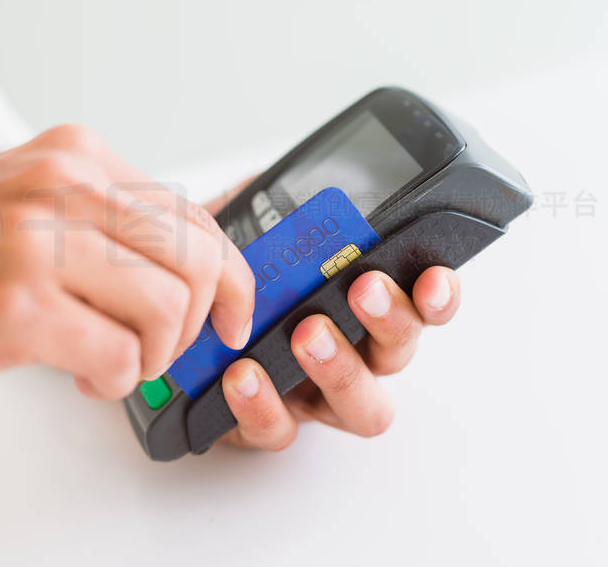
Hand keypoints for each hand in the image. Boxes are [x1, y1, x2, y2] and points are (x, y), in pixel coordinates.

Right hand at [0, 126, 253, 402]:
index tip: (233, 315)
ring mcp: (37, 240)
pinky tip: (79, 376)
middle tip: (166, 348)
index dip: (231, 276)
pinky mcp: (16, 306)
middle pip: (197, 260)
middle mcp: (62, 184)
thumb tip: (192, 270)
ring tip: (108, 361)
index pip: (194, 214)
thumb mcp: (25, 204)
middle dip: (197, 322)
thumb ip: (106, 223)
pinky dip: (114, 381)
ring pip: (168, 311)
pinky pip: (121, 357)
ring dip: (151, 356)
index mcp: (73, 155)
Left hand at [203, 185, 460, 450]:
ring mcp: (314, 394)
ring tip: (306, 336)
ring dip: (341, 370)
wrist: (168, 315)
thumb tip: (305, 176)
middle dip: (391, 321)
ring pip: (361, 408)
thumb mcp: (248, 226)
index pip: (422, 303)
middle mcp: (351, 353)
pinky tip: (241, 375)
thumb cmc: (221, 275)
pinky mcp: (269, 423)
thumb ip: (280, 203)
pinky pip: (282, 430)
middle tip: (362, 290)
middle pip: (400, 354)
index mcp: (358, 304)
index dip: (439, 294)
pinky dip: (264, 405)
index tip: (432, 276)